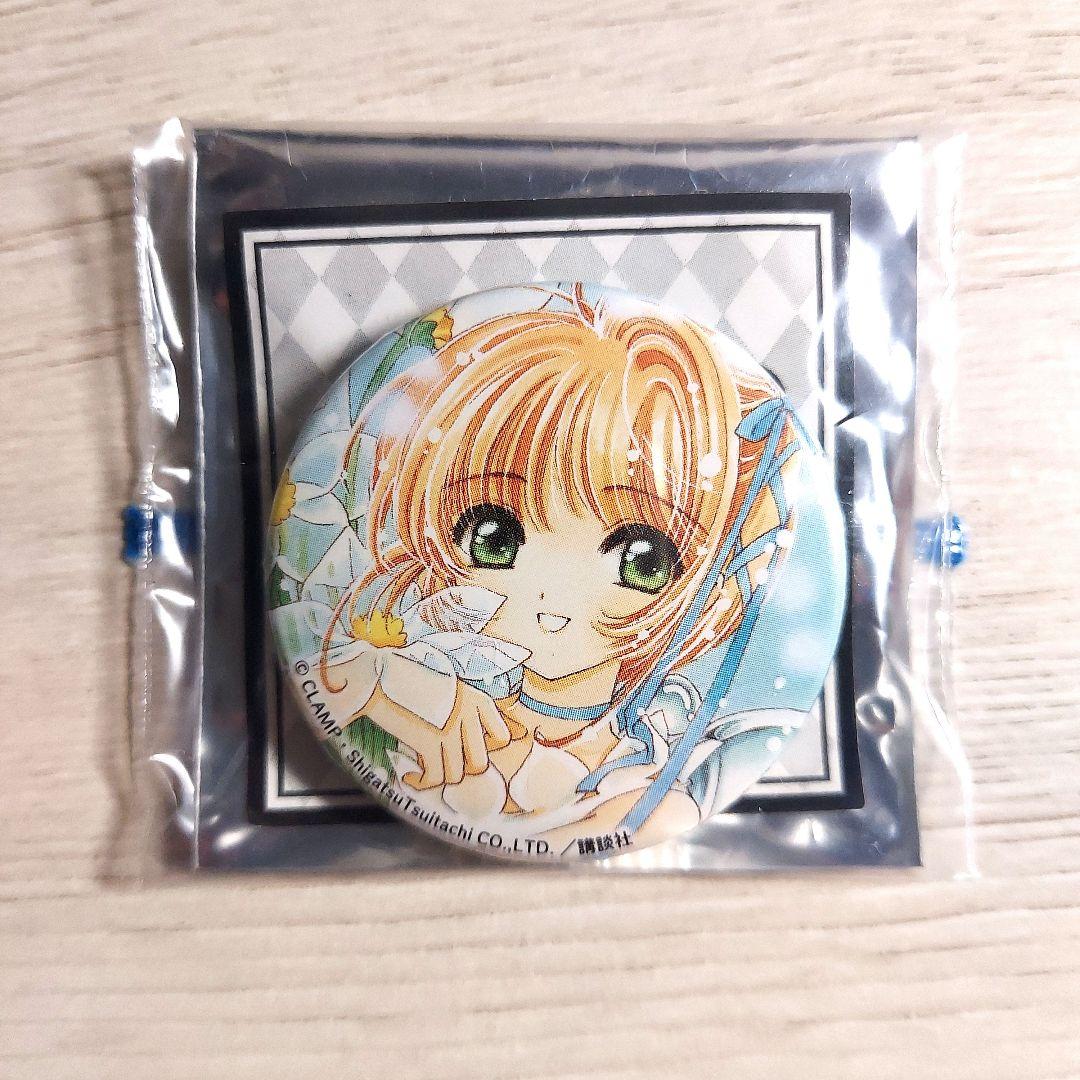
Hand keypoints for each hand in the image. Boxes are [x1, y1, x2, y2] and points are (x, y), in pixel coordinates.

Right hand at [396, 679, 519, 789]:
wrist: (379, 675)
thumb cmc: (407, 678)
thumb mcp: (446, 686)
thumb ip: (460, 708)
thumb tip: (461, 738)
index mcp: (476, 699)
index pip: (502, 737)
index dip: (485, 750)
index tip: (467, 751)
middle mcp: (469, 715)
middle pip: (480, 763)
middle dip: (461, 769)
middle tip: (444, 765)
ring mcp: (451, 730)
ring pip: (457, 774)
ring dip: (439, 777)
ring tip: (424, 771)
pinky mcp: (430, 742)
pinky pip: (434, 778)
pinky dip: (421, 782)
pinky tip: (410, 776)